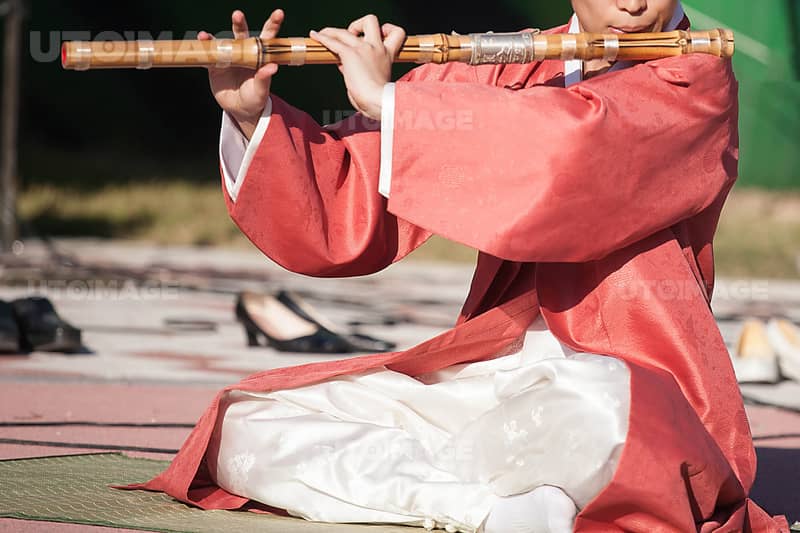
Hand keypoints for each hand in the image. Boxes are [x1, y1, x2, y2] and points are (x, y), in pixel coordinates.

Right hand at [198, 9, 283, 138]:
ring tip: (206, 35)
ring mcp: (229, 57)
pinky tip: (200, 41)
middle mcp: (244, 52)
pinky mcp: (215, 65)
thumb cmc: (255, 99)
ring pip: (222, 42)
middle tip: (237, 15)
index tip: (279, 13)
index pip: (267, 37)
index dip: (273, 24)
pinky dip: (203, 48)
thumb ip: (264, 79)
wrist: (240, 109)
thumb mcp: (261, 92)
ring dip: (214, 37)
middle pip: (242, 34)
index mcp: (259, 56)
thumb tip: (273, 67)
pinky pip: (208, 54)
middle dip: (239, 23)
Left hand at [310, 15, 405, 120]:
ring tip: (323, 34)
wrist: (380, 101)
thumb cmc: (379, 99)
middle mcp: (377, 48)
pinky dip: (322, 38)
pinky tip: (315, 36)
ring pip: (346, 30)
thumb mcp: (375, 81)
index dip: (385, 30)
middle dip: (359, 25)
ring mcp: (364, 49)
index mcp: (387, 56)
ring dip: (333, 31)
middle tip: (351, 37)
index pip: (395, 33)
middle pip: (371, 21)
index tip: (376, 38)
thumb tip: (344, 66)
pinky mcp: (350, 54)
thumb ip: (362, 70)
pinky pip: (333, 42)